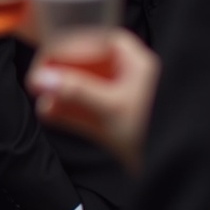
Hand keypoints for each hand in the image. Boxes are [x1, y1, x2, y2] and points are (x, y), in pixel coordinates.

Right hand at [27, 28, 157, 174]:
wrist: (169, 167)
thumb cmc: (153, 133)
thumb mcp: (111, 108)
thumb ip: (74, 92)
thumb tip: (41, 78)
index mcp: (138, 67)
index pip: (105, 42)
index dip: (77, 44)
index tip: (52, 54)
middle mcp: (131, 81)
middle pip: (90, 65)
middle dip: (62, 73)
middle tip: (40, 80)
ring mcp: (122, 102)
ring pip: (85, 89)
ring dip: (61, 93)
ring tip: (41, 100)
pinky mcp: (114, 124)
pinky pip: (86, 110)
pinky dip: (68, 110)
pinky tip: (49, 114)